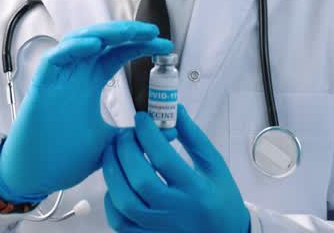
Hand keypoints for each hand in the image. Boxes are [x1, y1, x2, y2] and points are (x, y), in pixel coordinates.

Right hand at [0, 21, 172, 201]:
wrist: (37, 176)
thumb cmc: (67, 156)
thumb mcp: (112, 143)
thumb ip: (135, 134)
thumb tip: (168, 133)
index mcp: (91, 82)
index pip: (119, 53)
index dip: (140, 45)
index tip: (166, 47)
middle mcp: (76, 74)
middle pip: (102, 40)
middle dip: (128, 32)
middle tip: (153, 33)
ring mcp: (58, 78)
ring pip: (79, 41)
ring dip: (104, 33)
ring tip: (128, 33)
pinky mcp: (41, 86)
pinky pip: (55, 59)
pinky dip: (73, 49)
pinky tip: (94, 46)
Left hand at [102, 106, 248, 232]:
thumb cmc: (221, 200)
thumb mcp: (214, 165)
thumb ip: (193, 138)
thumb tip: (175, 111)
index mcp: (196, 190)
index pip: (164, 158)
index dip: (148, 134)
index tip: (141, 119)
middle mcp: (176, 211)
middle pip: (140, 179)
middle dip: (125, 150)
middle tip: (124, 134)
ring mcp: (159, 227)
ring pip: (124, 202)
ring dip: (113, 173)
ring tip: (114, 154)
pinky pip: (120, 221)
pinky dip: (112, 200)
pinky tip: (117, 183)